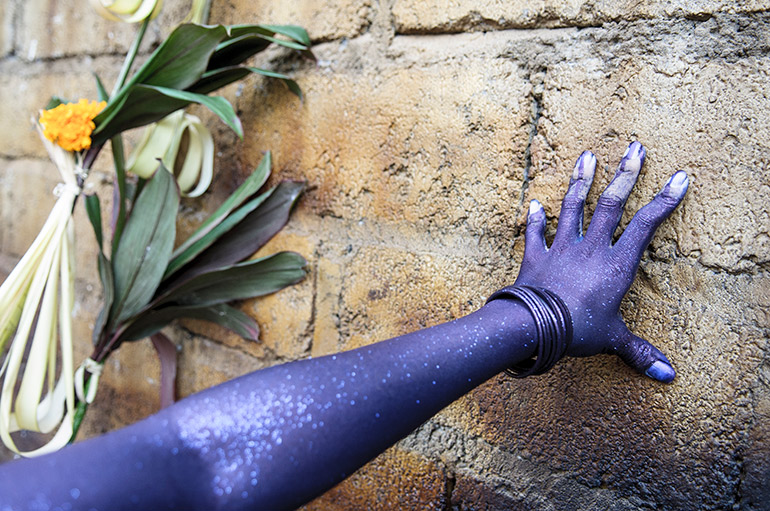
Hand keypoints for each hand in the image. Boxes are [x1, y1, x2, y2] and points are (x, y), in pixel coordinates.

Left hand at [514, 141, 687, 381]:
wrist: (534, 326)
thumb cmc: (578, 331)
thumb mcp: (613, 340)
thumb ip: (639, 352)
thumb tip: (667, 375)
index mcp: (616, 264)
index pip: (646, 225)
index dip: (664, 201)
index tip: (679, 176)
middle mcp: (591, 248)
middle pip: (611, 204)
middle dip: (625, 173)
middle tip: (634, 146)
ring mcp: (561, 248)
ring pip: (573, 207)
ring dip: (580, 180)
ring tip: (586, 155)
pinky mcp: (536, 256)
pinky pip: (535, 233)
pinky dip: (534, 218)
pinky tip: (534, 203)